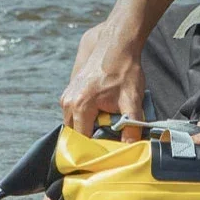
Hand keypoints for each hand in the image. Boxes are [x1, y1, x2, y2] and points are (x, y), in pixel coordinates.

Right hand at [59, 22, 144, 140]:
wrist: (117, 43)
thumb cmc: (124, 70)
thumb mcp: (132, 100)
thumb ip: (132, 126)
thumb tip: (132, 148)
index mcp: (79, 106)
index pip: (81, 141)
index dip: (94, 151)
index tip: (106, 156)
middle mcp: (67, 101)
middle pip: (76, 134)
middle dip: (91, 141)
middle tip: (109, 145)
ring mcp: (66, 95)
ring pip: (75, 123)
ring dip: (89, 129)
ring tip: (108, 130)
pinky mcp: (70, 90)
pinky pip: (75, 112)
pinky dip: (87, 118)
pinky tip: (103, 116)